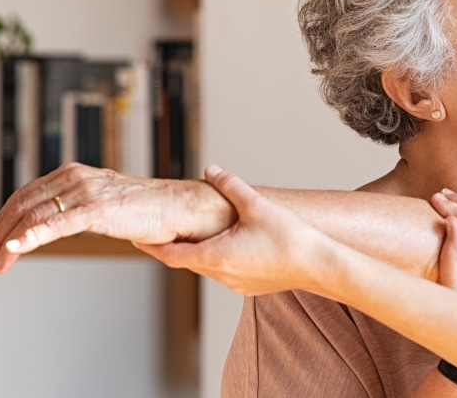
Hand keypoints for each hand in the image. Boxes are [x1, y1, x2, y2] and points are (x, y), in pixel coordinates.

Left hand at [0, 162, 232, 273]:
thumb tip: (58, 226)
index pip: (26, 195)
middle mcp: (75, 177)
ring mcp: (86, 191)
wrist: (182, 209)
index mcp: (74, 173)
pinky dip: (31, 236)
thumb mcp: (104, 205)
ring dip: (9, 243)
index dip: (4, 220)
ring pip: (33, 216)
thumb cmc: (149, 211)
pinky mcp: (98, 208)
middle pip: (23, 205)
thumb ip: (80, 209)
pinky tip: (15, 249)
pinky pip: (56, 224)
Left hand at [137, 166, 334, 294]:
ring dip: (200, 252)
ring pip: (208, 267)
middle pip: (187, 261)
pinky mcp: (251, 286)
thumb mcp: (256, 204)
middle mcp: (221, 275)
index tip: (137, 239)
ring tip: (198, 235)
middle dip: (174, 246)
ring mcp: (236, 284)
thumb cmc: (290, 239)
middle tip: (163, 231)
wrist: (319, 266)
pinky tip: (232, 245)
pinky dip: (220, 259)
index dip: (151, 246)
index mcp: (215, 256)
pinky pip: (226, 272)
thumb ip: (230, 185)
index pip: (170, 255)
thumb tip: (212, 170)